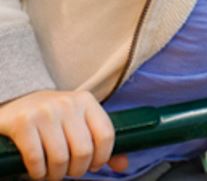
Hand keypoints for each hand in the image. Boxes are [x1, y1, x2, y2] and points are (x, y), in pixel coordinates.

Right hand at [0, 90, 127, 179]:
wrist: (17, 105)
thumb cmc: (54, 119)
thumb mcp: (79, 122)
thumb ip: (100, 142)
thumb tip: (123, 165)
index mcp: (86, 101)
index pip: (106, 135)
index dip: (102, 157)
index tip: (93, 166)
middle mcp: (68, 103)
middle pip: (83, 150)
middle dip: (78, 170)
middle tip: (70, 172)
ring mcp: (45, 112)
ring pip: (60, 157)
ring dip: (57, 174)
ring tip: (53, 173)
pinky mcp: (23, 122)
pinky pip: (36, 158)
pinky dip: (38, 172)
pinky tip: (38, 171)